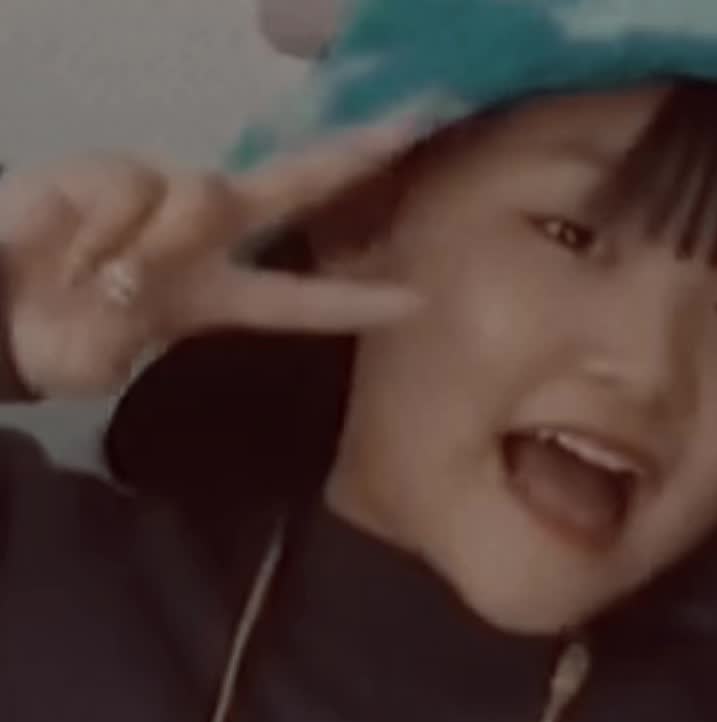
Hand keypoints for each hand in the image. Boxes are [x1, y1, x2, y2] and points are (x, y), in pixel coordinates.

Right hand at [0, 120, 422, 399]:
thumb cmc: (59, 340)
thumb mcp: (104, 355)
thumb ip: (133, 321)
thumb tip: (140, 266)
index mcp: (218, 294)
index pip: (300, 300)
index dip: (354, 302)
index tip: (418, 303)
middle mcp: (203, 236)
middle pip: (288, 188)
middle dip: (347, 159)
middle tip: (403, 133)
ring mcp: (158, 195)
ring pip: (200, 195)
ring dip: (160, 241)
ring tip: (107, 278)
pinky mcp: (106, 170)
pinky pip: (129, 189)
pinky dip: (102, 230)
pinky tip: (71, 252)